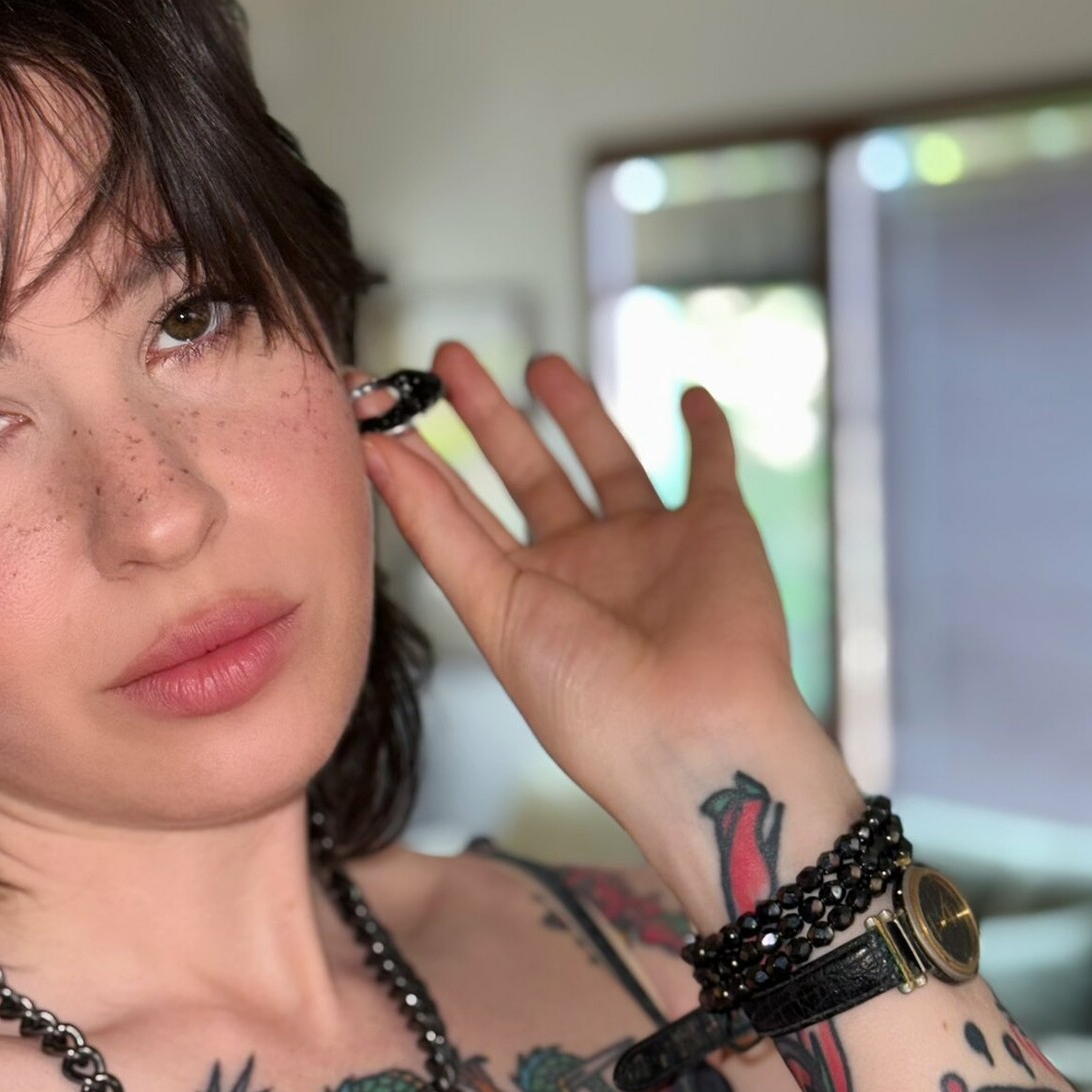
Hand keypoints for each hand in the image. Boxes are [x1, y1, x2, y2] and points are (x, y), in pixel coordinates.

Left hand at [360, 340, 816, 836]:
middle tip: (450, 359)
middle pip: (527, 475)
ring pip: (607, 461)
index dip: (422, 461)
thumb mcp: (493, 611)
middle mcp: (583, 568)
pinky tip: (691, 397)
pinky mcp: (717, 531)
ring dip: (577, 413)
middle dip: (489, 418)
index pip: (460, 512)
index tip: (382, 406)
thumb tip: (374, 451)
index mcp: (523, 594)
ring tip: (542, 363)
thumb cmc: (586, 696)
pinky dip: (706, 432)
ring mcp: (651, 548)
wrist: (694, 732)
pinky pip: (711, 469)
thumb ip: (438, 528)